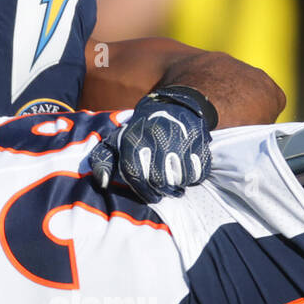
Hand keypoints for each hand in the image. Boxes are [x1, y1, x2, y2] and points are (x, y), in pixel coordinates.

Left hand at [89, 85, 215, 202]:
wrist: (170, 106)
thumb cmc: (139, 133)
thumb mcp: (116, 142)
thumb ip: (103, 162)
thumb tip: (103, 182)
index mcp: (134, 139)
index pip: (136, 174)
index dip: (143, 191)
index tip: (150, 197)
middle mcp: (157, 137)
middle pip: (160, 179)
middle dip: (162, 190)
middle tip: (164, 190)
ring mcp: (180, 138)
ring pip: (182, 177)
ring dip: (179, 185)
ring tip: (175, 180)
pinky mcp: (198, 140)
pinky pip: (200, 170)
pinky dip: (195, 176)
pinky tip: (187, 171)